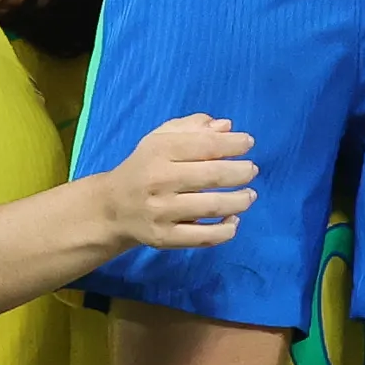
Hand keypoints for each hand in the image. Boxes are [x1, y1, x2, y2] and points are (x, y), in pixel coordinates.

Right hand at [97, 114, 258, 250]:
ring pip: (212, 207)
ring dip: (240, 200)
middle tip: (252, 170)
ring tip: (249, 195)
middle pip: (212, 175)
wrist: (113, 208)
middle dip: (241, 172)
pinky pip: (204, 237)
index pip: (205, 145)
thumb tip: (226, 127)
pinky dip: (226, 230)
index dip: (233, 144)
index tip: (248, 143)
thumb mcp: (160, 139)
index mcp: (158, 151)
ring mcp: (161, 212)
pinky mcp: (164, 238)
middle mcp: (159, 180)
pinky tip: (233, 220)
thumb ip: (192, 128)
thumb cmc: (145, 167)